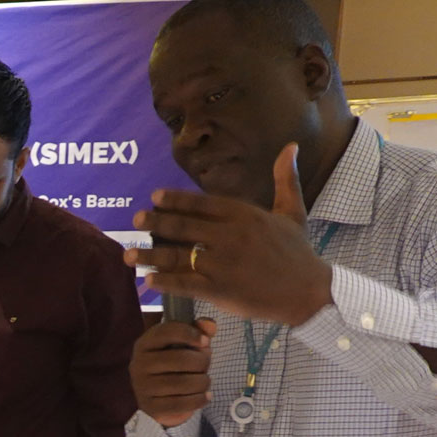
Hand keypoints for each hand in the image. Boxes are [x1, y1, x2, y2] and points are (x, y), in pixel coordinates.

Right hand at [128, 316, 216, 429]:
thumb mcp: (184, 344)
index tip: (205, 341)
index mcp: (145, 343)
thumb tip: (209, 325)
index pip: (167, 332)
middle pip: (180, 359)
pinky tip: (205, 396)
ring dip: (203, 382)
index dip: (190, 334)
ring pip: (183, 383)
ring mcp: (142, 387)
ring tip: (205, 381)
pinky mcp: (150, 407)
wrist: (159, 398)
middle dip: (202, 362)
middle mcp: (138, 364)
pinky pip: (181, 404)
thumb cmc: (174, 365)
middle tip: (206, 366)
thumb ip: (198, 330)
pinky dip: (199, 400)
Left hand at [129, 142, 334, 327]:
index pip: (202, 203)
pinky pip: (185, 284)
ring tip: (128, 254)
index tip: (154, 197)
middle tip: (136, 219)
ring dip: (150, 255)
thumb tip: (290, 145)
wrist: (308, 291)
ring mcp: (223, 264)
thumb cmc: (298, 252)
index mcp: (244, 215)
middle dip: (156, 222)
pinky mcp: (221, 290)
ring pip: (178, 257)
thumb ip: (285, 179)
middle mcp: (230, 236)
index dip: (175, 200)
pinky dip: (165, 283)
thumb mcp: (293, 212)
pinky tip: (149, 281)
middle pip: (184, 227)